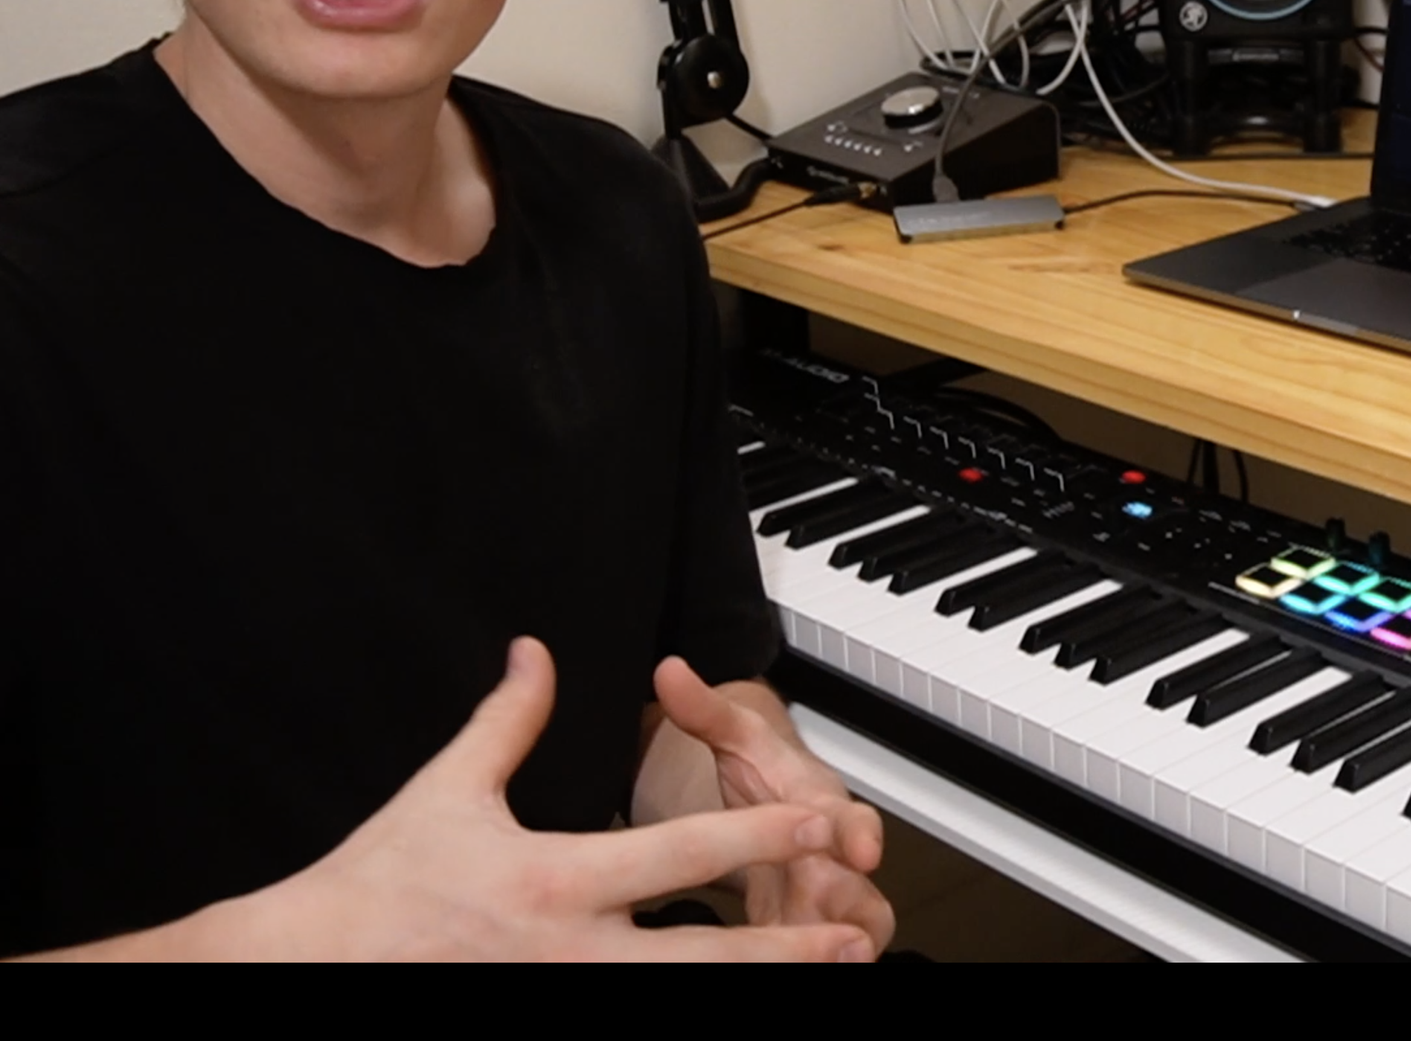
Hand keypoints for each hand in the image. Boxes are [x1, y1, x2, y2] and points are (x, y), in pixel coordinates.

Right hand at [264, 637, 859, 960]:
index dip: (760, 836)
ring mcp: (558, 995)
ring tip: (823, 978)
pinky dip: (682, 1013)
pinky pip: (630, 1020)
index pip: (682, 853)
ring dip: (751, 988)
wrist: (307, 964)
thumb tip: (535, 652)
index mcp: (556, 878)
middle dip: (784, 946)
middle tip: (857, 936)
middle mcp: (569, 949)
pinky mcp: (541, 1016)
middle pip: (701, 952)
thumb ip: (506, 721)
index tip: (823, 822)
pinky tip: (733, 1003)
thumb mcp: (447, 789)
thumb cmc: (377, 882)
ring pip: (675, 997)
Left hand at [651, 656, 893, 954]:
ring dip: (837, 945)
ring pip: (853, 934)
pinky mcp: (805, 939)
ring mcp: (826, 905)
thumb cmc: (766, 776)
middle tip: (827, 912)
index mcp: (823, 807)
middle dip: (846, 901)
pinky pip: (819, 958)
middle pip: (861, 890)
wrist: (780, 809)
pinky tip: (774, 966)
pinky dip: (804, 962)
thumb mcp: (736, 740)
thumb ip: (706, 711)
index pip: (854, 820)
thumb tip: (668, 669)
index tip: (861, 848)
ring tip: (822, 956)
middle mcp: (837, 861)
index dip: (859, 835)